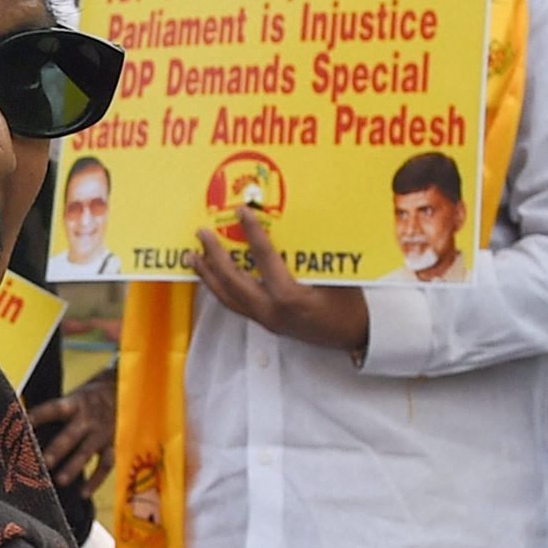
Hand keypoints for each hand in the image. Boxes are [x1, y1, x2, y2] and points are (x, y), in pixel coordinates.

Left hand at [31, 366, 117, 490]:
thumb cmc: (87, 399)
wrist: (123, 391)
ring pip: (86, 452)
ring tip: (60, 481)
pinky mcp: (112, 445)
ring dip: (73, 467)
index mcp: (74, 404)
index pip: (53, 410)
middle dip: (57, 450)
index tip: (20, 427)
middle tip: (43, 463)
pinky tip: (83, 494)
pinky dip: (95, 480)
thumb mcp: (72, 398)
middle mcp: (87, 419)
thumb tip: (18, 424)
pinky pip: (105, 465)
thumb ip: (51, 413)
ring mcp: (100, 433)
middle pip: (71, 435)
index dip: (38, 417)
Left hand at [186, 213, 367, 357]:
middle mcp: (271, 311)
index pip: (264, 259)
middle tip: (202, 233)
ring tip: (192, 257)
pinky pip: (235, 305)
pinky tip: (212, 277)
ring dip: (208, 276)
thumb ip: (312, 253)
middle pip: (233, 281)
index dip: (252, 232)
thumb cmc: (350, 303)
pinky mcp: (266, 323)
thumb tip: (296, 222)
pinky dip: (220, 289)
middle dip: (215, 256)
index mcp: (290, 297)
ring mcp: (266, 320)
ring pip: (228, 297)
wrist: (355, 335)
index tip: (241, 212)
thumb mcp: (335, 274)